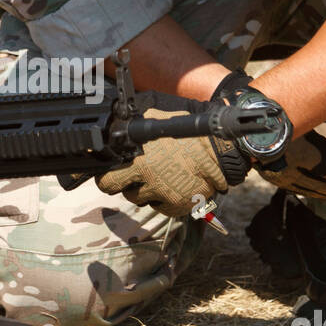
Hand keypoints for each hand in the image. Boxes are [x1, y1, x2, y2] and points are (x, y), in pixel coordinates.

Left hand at [95, 92, 245, 216]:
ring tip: (159, 174)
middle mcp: (147, 181)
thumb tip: (114, 125)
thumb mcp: (155, 118)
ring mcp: (162, 195)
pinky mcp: (176, 206)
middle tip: (134, 174)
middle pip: (120, 192)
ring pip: (139, 199)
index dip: (108, 175)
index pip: (106, 181)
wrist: (218, 151)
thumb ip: (132, 124)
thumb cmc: (186, 133)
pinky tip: (172, 184)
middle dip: (124, 183)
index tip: (113, 171)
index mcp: (138, 160)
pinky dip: (163, 199)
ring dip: (145, 189)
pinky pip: (159, 207)